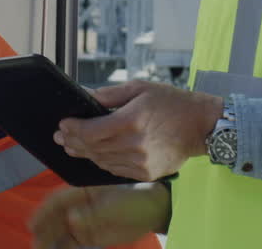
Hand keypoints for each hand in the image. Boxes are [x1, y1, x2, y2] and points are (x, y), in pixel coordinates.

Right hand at [28, 182, 169, 248]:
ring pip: (61, 233)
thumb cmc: (135, 199)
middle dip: (44, 230)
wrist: (153, 210)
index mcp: (82, 192)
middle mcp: (79, 207)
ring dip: (50, 241)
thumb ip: (93, 213)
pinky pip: (72, 244)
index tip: (32, 223)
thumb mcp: (115, 204)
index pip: (58, 201)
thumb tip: (71, 219)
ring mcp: (84, 222)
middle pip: (56, 219)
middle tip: (35, 243)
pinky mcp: (91, 237)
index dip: (43, 211)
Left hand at [54, 81, 222, 180]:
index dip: (73, 129)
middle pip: (93, 147)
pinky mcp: (146, 173)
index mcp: (131, 121)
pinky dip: (102, 162)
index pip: (91, 131)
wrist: (201, 126)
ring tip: (72, 146)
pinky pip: (115, 170)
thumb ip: (110, 95)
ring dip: (84, 153)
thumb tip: (86, 97)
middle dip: (73, 141)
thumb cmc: (172, 103)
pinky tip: (95, 154)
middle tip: (60, 136)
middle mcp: (134, 144)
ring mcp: (140, 162)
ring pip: (102, 161)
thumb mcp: (140, 88)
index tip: (63, 124)